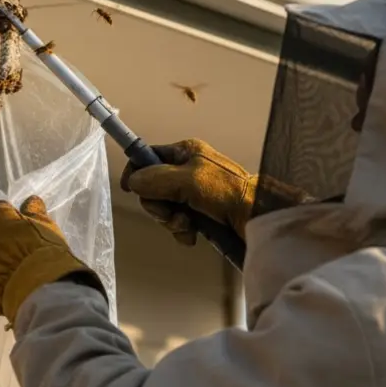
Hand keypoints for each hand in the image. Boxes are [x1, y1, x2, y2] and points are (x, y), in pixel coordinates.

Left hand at [0, 196, 100, 323]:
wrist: (34, 285)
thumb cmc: (41, 249)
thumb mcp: (45, 224)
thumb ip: (34, 211)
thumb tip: (31, 202)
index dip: (12, 220)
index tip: (25, 229)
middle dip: (1, 241)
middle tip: (21, 250)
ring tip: (16, 271)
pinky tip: (10, 286)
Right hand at [120, 139, 257, 245]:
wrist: (256, 218)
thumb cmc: (226, 192)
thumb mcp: (188, 180)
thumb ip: (156, 179)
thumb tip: (134, 181)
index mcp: (185, 153)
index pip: (148, 156)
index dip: (137, 171)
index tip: (129, 188)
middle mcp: (187, 170)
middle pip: (152, 187)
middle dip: (159, 205)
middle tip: (173, 212)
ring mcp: (193, 193)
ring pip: (163, 208)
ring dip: (171, 220)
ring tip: (187, 225)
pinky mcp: (199, 214)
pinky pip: (176, 223)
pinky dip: (182, 231)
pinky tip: (193, 234)